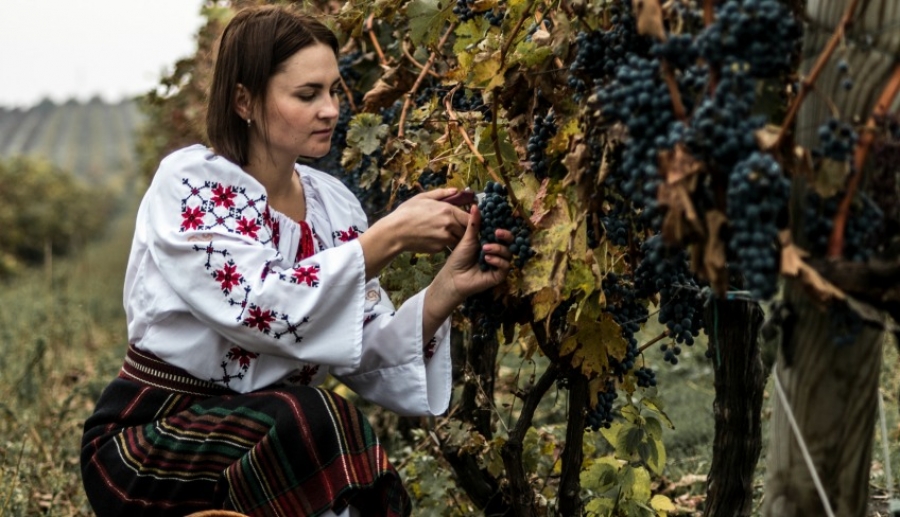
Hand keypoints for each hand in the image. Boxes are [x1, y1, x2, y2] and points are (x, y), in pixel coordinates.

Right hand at [378, 188, 469, 253]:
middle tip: (458, 227)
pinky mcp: (439, 248)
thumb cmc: (407, 213)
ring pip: (459, 239)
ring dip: (456, 237)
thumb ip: (442, 193)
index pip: (470, 217)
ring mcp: (445, 238)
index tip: (468, 219)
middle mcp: (449, 225)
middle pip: (467, 230)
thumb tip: (455, 190)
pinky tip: (434, 239)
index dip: (471, 219)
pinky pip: (447, 246)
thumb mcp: (423, 197)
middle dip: (465, 229)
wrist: (395, 232)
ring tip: (445, 233)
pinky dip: (445, 243)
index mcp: (448, 210)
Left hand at [422, 204, 513, 339]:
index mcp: (491, 242)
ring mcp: (499, 264)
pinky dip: (498, 261)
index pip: (502, 234)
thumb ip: (474, 224)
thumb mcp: (467, 238)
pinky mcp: (499, 275)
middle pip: (510, 243)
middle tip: (497, 233)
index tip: (497, 225)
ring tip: (485, 249)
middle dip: (506, 236)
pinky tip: (487, 259)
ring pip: (508, 254)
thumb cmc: (459, 258)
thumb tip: (475, 205)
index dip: (503, 229)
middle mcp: (497, 253)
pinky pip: (506, 266)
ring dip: (498, 249)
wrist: (453, 277)